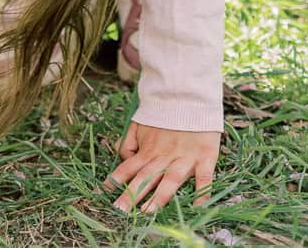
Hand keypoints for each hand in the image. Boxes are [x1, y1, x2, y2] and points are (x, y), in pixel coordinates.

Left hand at [105, 121, 219, 214]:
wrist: (189, 95)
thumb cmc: (164, 113)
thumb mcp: (139, 123)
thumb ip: (129, 141)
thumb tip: (120, 155)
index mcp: (147, 150)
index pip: (127, 168)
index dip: (115, 181)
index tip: (102, 194)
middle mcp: (164, 156)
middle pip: (145, 178)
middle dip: (132, 195)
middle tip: (120, 211)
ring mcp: (184, 158)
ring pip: (170, 180)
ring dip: (159, 196)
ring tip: (148, 212)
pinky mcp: (205, 157)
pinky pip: (203, 177)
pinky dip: (202, 192)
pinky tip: (198, 206)